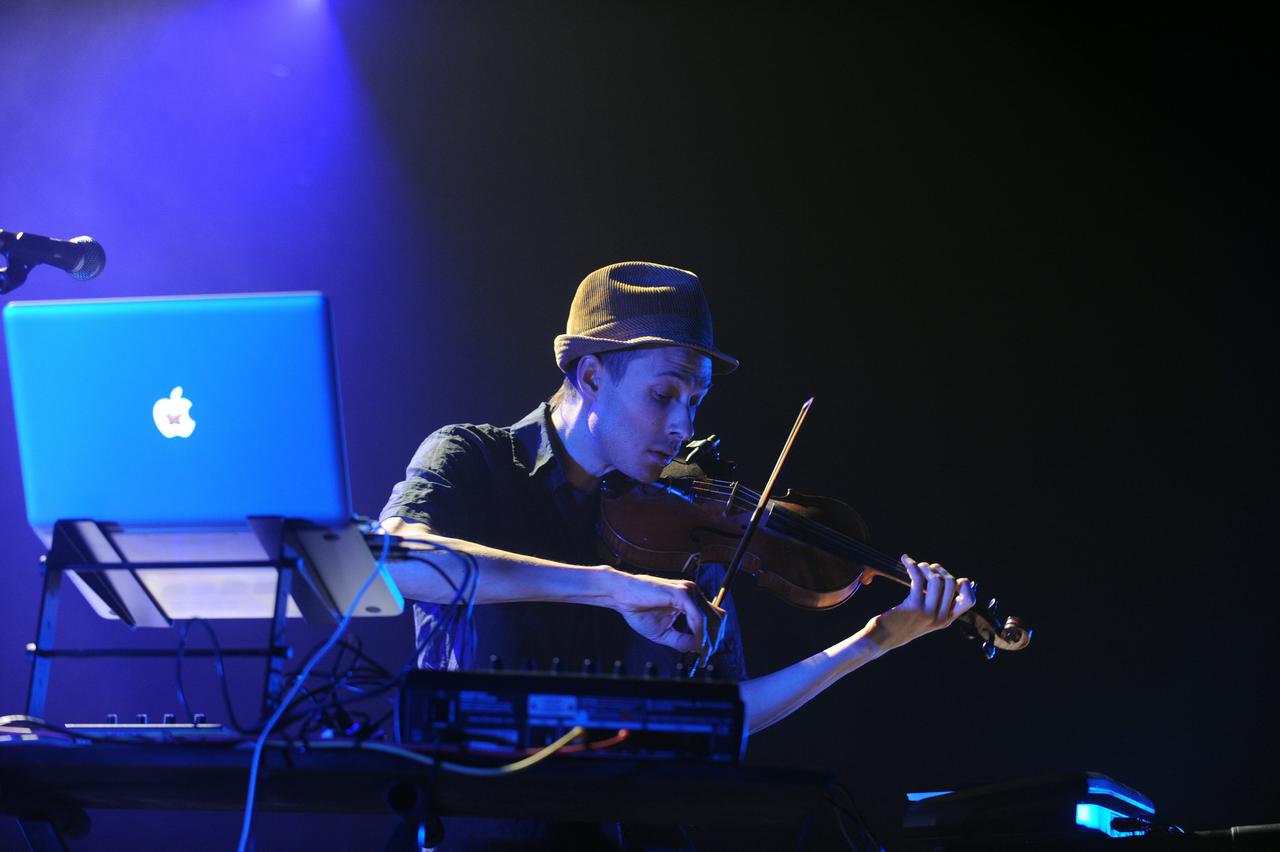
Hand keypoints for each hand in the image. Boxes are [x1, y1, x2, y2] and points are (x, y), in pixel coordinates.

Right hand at [608, 570, 725, 653]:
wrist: (621, 595)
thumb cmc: (638, 609)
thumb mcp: (663, 632)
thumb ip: (681, 640)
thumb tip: (698, 650)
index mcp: (689, 599)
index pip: (712, 618)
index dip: (712, 638)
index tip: (705, 657)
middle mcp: (692, 592)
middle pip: (716, 619)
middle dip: (713, 641)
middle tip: (704, 659)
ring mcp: (688, 591)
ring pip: (709, 619)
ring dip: (707, 640)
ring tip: (700, 654)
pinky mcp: (682, 593)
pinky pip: (698, 618)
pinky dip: (699, 634)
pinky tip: (695, 645)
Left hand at [865, 555, 975, 653]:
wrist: (882, 639)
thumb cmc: (901, 624)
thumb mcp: (926, 619)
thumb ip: (937, 605)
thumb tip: (946, 579)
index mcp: (947, 620)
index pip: (970, 600)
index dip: (964, 585)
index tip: (948, 577)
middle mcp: (941, 618)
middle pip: (952, 583)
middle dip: (939, 570)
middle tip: (926, 568)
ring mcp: (928, 613)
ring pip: (937, 579)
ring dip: (926, 567)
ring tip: (916, 566)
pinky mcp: (914, 606)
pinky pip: (918, 578)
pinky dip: (912, 565)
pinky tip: (905, 560)